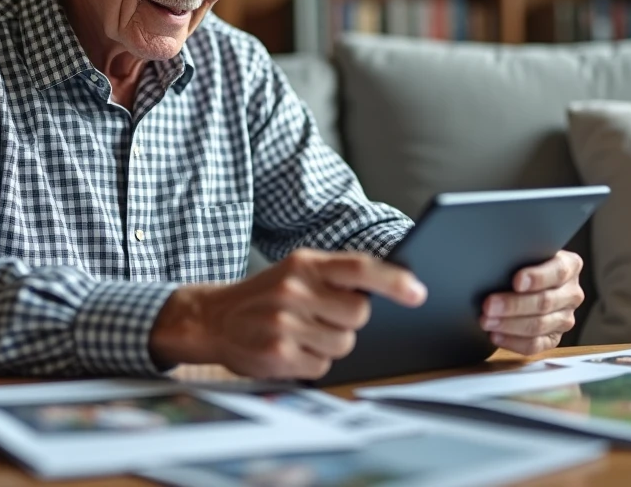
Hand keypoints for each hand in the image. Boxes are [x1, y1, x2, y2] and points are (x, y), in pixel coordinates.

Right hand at [150, 249, 426, 379]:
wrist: (212, 317)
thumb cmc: (266, 295)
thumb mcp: (297, 270)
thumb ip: (338, 275)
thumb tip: (395, 286)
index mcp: (305, 263)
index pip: (359, 268)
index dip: (393, 281)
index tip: (418, 293)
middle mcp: (294, 289)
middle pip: (359, 314)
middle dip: (348, 320)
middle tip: (321, 315)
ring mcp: (284, 322)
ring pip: (344, 344)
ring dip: (330, 343)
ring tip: (301, 332)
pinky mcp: (277, 353)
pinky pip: (322, 365)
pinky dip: (312, 362)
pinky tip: (290, 349)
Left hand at [480, 250, 583, 356]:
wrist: (526, 281)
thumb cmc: (521, 263)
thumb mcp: (525, 252)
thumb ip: (520, 255)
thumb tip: (495, 260)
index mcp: (570, 266)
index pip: (558, 272)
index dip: (537, 278)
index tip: (516, 281)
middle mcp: (572, 293)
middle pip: (545, 302)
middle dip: (513, 305)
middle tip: (489, 305)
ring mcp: (565, 318)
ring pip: (539, 326)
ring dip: (509, 325)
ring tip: (486, 321)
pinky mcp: (554, 338)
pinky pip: (535, 345)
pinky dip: (513, 342)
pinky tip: (495, 335)